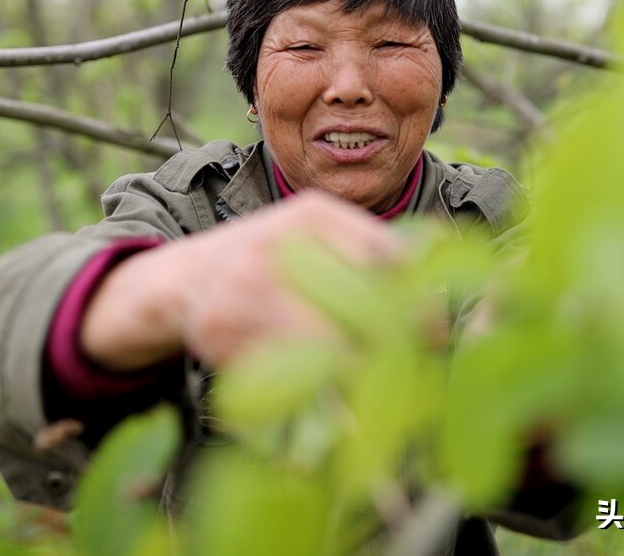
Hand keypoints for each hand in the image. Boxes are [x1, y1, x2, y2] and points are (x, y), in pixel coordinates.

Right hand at [80, 191, 404, 370]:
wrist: (188, 277)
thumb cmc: (272, 258)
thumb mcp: (316, 235)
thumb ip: (370, 252)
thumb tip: (436, 295)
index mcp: (313, 215)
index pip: (384, 256)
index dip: (417, 302)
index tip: (435, 336)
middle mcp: (279, 245)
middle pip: (358, 305)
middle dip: (390, 346)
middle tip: (407, 373)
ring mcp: (246, 289)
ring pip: (323, 348)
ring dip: (354, 379)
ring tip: (373, 399)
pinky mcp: (222, 334)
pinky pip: (282, 375)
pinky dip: (310, 397)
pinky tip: (327, 408)